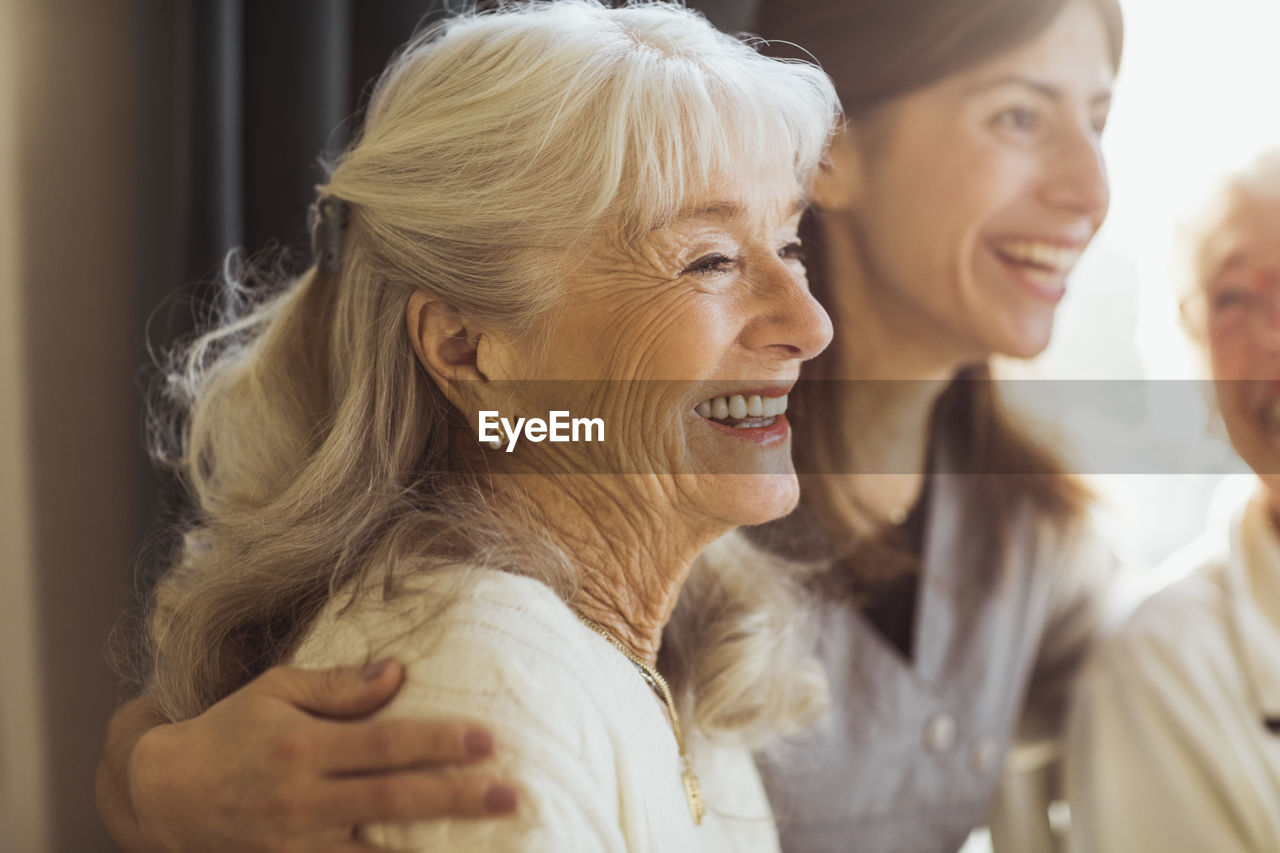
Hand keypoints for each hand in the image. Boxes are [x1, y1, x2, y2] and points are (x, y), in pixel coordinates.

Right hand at [118, 661, 517, 851]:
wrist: (164, 796)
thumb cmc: (231, 730)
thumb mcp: (276, 692)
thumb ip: (339, 687)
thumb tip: (398, 672)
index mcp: (302, 748)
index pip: (385, 745)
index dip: (438, 743)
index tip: (487, 739)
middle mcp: (303, 801)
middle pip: (393, 800)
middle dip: (456, 798)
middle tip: (510, 795)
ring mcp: (297, 845)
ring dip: (432, 850)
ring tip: (488, 845)